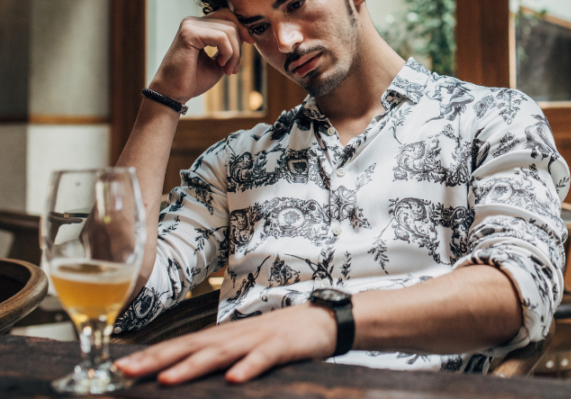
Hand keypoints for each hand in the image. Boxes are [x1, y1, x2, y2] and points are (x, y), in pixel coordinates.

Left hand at [115, 303, 336, 384]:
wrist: (322, 320)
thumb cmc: (278, 336)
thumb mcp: (241, 346)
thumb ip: (214, 357)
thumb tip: (177, 372)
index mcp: (221, 337)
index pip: (179, 345)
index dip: (150, 357)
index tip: (118, 369)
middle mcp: (233, 335)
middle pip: (191, 347)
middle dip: (158, 360)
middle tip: (126, 372)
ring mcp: (257, 340)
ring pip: (220, 353)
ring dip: (193, 365)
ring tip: (168, 380)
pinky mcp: (282, 347)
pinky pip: (263, 359)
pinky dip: (248, 367)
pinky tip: (234, 379)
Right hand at [149, 10, 253, 103]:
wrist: (173, 93)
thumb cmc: (193, 80)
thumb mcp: (219, 61)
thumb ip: (231, 47)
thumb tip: (247, 35)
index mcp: (199, 26)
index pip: (228, 16)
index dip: (242, 29)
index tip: (250, 44)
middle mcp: (193, 22)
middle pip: (231, 21)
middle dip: (239, 45)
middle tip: (233, 67)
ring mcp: (190, 26)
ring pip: (229, 30)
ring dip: (234, 53)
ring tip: (227, 69)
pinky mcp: (189, 33)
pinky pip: (221, 37)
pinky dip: (228, 52)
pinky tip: (221, 64)